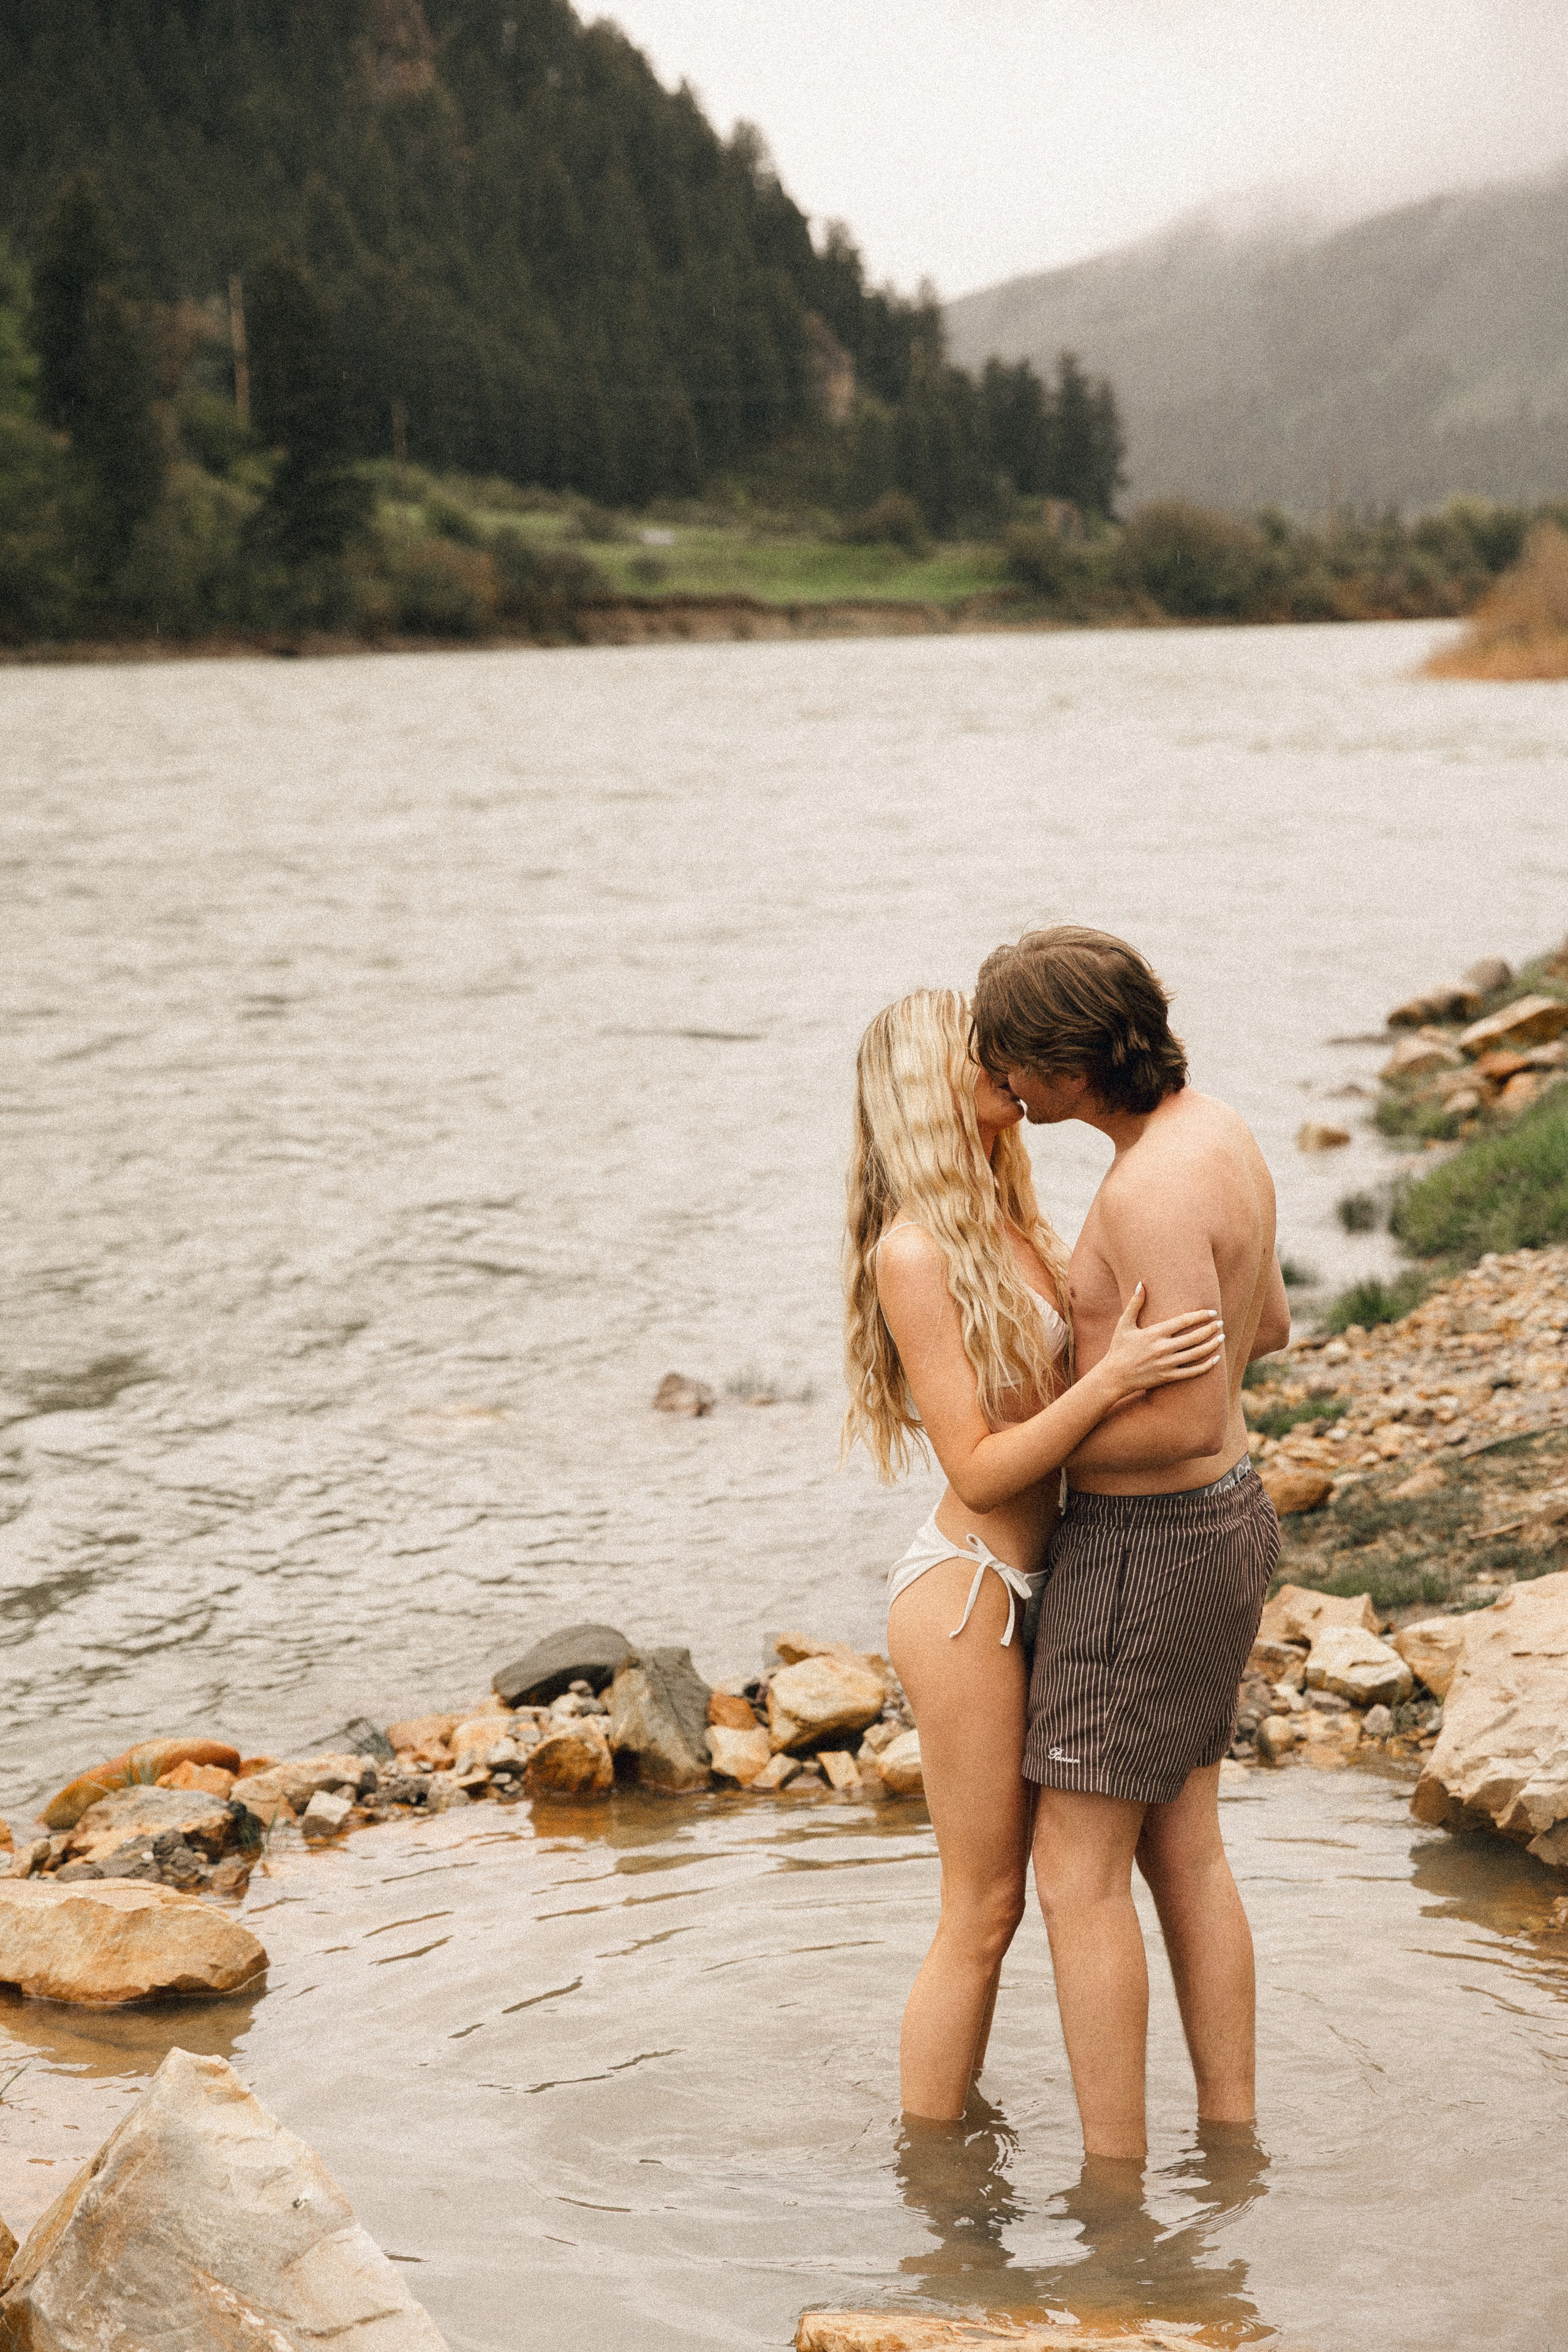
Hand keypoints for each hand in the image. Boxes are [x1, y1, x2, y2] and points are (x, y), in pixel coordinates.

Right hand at [1100, 1282, 1224, 1398]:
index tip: (1211, 1312)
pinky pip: (1192, 1372)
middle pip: (1194, 1337)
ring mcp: (1166, 1364)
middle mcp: (1162, 1348)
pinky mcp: (1168, 1377)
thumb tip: (1140, 1283)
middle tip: (1220, 1323)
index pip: (1183, 1321)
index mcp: (1154, 1333)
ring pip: (1196, 1354)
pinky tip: (1215, 1360)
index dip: (1199, 1315)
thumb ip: (1134, 1303)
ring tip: (1221, 1337)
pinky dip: (1206, 1366)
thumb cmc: (1119, 1348)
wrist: (1114, 1376)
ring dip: (1211, 1345)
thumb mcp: (1124, 1324)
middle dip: (1210, 1329)